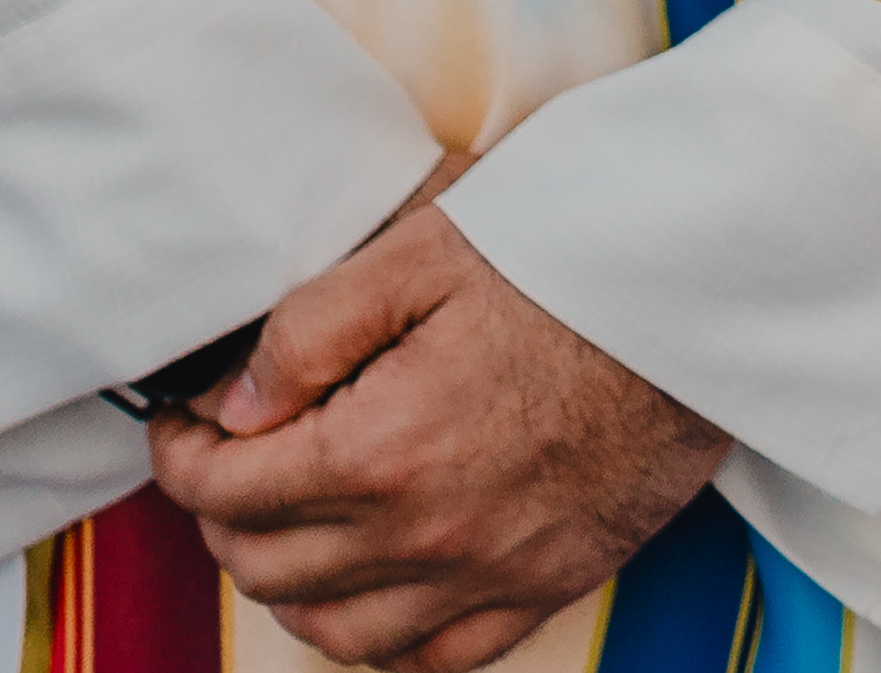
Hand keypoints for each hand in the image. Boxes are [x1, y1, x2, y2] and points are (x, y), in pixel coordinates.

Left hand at [146, 175, 735, 671]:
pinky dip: (380, 637)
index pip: (227, 491)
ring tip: (286, 526)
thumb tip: (235, 405)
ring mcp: (489, 572)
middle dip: (222, 513)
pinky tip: (373, 588)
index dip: (178, 457)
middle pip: (268, 566)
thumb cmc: (570, 255)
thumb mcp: (423, 248)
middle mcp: (426, 533)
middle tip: (226, 459)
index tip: (178, 425)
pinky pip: (432, 658)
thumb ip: (310, 332)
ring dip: (289, 585)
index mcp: (381, 448)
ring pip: (336, 633)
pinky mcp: (545, 585)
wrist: (702, 296)